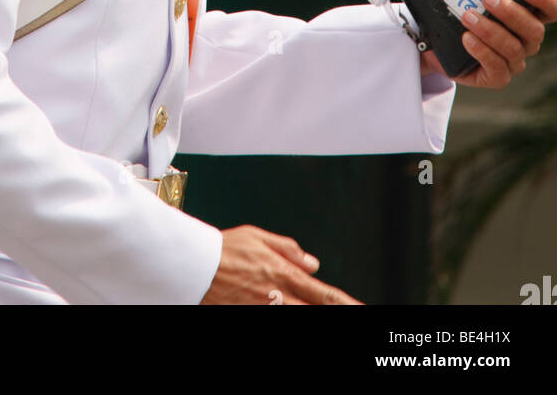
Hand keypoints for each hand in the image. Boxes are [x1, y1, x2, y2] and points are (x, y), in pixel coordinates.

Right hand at [199, 225, 362, 304]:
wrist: (193, 264)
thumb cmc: (223, 247)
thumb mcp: (257, 237)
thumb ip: (287, 249)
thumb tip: (313, 263)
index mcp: (283, 272)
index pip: (324, 294)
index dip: (347, 304)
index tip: (363, 309)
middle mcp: (278, 295)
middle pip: (315, 311)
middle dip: (336, 313)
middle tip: (358, 315)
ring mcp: (264, 309)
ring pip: (298, 318)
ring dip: (311, 315)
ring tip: (325, 314)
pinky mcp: (250, 315)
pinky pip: (273, 320)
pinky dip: (285, 316)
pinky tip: (290, 311)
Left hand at [420, 0, 556, 87]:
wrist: (432, 31)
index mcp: (531, 13)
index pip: (555, 10)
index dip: (548, 0)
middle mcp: (526, 38)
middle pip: (534, 30)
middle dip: (511, 13)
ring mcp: (513, 59)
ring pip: (514, 49)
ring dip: (490, 31)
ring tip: (467, 16)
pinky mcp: (495, 76)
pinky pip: (497, 68)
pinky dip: (482, 51)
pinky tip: (467, 39)